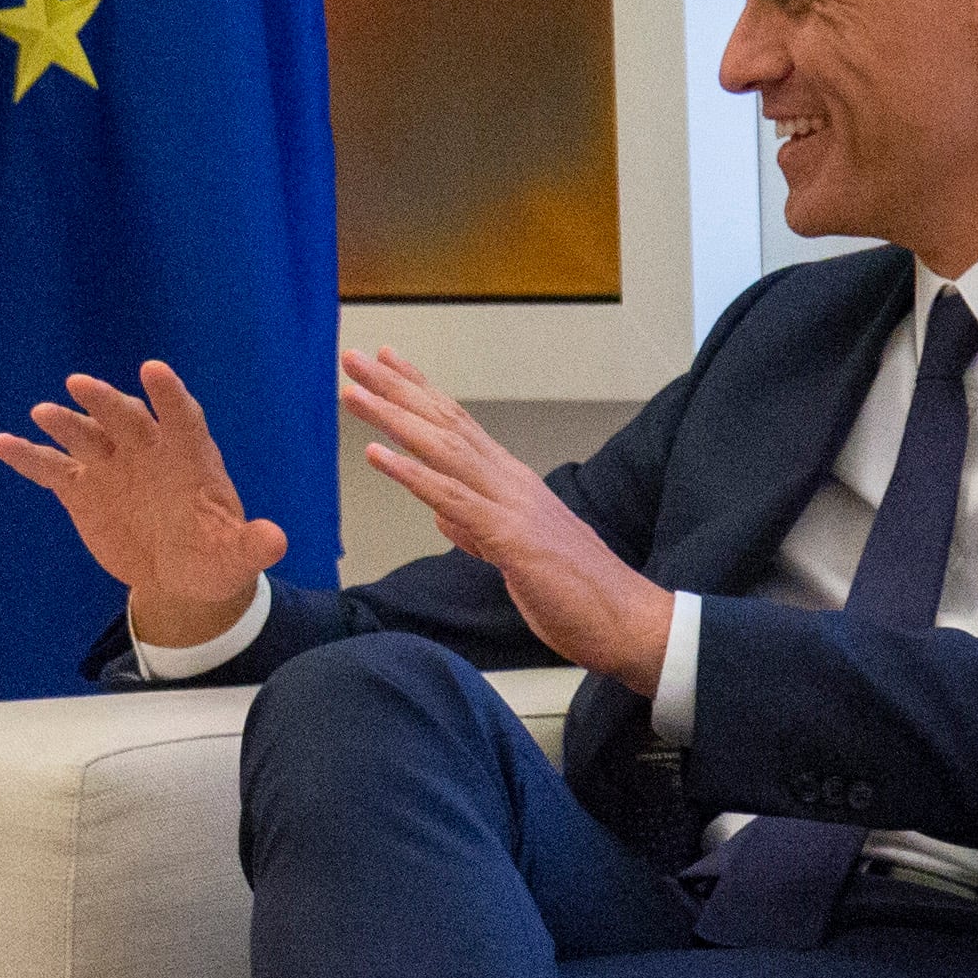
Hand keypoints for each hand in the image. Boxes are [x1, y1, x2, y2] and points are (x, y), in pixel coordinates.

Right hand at [0, 359, 290, 651]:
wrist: (178, 576)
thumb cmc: (214, 556)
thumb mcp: (236, 556)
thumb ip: (252, 545)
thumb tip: (275, 541)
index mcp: (189, 457)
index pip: (181, 417)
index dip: (168, 396)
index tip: (153, 371)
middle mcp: (147, 450)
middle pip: (125, 417)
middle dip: (104, 401)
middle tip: (81, 385)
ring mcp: (111, 466)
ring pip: (85, 436)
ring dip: (64, 423)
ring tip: (43, 414)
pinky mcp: (82, 489)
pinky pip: (51, 468)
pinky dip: (28, 456)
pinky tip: (2, 444)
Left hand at [335, 348, 667, 684]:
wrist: (624, 620)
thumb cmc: (575, 590)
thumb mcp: (514, 554)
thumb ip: (477, 529)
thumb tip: (443, 515)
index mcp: (509, 481)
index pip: (457, 423)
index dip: (418, 390)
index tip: (384, 359)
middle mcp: (509, 480)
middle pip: (443, 422)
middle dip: (395, 387)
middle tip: (352, 357)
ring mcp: (510, 504)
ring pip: (442, 448)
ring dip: (393, 417)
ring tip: (353, 392)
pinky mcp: (510, 536)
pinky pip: (452, 498)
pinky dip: (411, 474)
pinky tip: (376, 454)